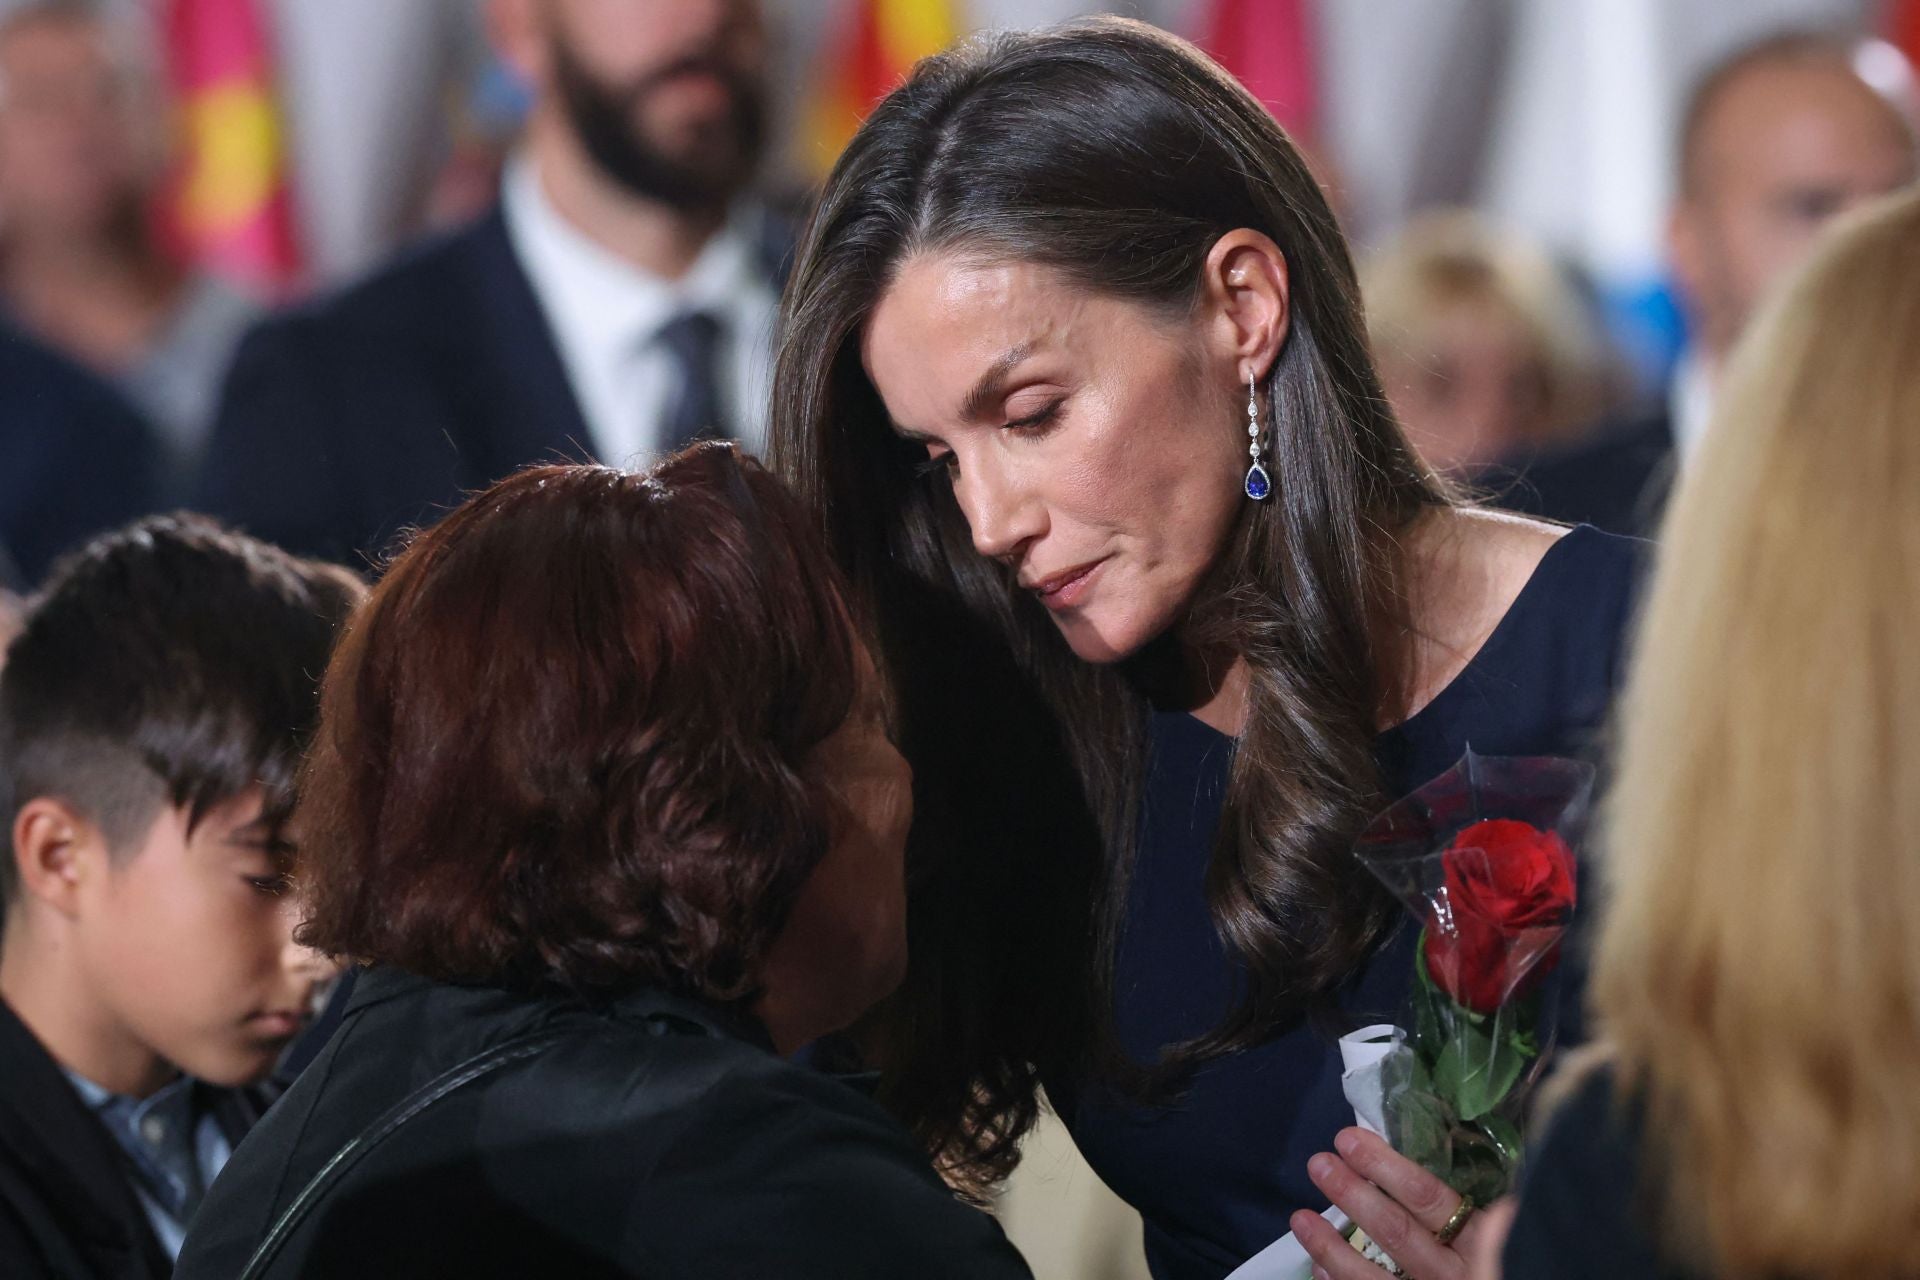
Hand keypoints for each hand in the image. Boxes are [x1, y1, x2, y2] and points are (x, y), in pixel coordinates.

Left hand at [1290, 1128, 1513, 1278]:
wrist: (1529, 1277)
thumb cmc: (1524, 1256)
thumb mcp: (1518, 1228)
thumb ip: (1500, 1210)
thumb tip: (1472, 1173)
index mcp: (1483, 1241)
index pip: (1429, 1197)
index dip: (1385, 1167)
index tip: (1349, 1140)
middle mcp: (1456, 1275)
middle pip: (1396, 1231)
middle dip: (1352, 1195)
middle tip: (1318, 1164)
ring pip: (1375, 1277)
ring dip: (1331, 1247)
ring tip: (1299, 1218)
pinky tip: (1319, 1270)